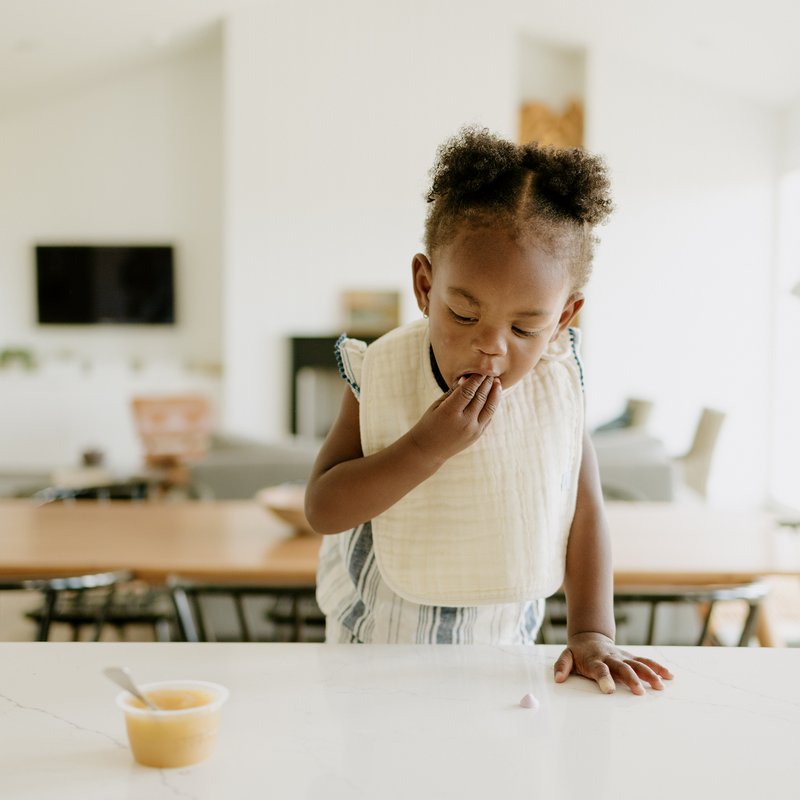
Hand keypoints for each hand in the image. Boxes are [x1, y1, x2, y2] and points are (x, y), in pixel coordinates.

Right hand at [408, 374, 501, 465]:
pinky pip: (488, 417)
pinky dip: (492, 405)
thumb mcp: (437, 405)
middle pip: (481, 397)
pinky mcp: (477, 435)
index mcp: (450, 412)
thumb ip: (453, 392)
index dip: (476, 378)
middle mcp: (464, 422)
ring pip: (490, 407)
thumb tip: (467, 378)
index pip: (468, 390)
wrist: (429, 450)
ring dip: (495, 393)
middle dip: (487, 382)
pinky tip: (493, 396)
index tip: (480, 369)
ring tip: (497, 382)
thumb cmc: (430, 423)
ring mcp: (473, 430)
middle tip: (490, 372)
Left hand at [554, 632, 673, 694]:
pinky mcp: (631, 657)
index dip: (604, 679)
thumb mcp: (566, 656)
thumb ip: (562, 666)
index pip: (599, 670)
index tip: (608, 690)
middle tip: (640, 692)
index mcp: (595, 660)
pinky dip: (658, 667)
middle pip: (623, 668)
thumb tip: (558, 679)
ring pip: (638, 664)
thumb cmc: (578, 652)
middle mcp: (611, 658)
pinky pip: (646, 661)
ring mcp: (622, 657)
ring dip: (649, 674)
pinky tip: (670, 676)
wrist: (590, 637)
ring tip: (661, 686)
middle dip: (632, 679)